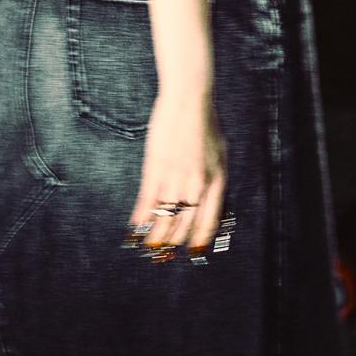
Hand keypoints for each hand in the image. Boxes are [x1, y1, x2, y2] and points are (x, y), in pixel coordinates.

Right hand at [126, 87, 227, 263]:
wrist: (189, 100)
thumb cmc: (205, 123)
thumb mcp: (220, 154)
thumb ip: (213, 178)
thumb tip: (207, 198)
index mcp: (217, 181)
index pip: (208, 220)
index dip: (199, 237)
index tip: (193, 250)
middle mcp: (198, 184)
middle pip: (185, 222)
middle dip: (174, 241)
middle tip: (164, 254)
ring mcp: (176, 176)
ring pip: (165, 215)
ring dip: (156, 233)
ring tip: (148, 246)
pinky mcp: (156, 167)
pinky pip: (148, 198)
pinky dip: (141, 214)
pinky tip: (135, 225)